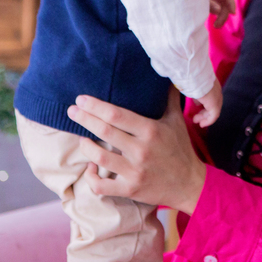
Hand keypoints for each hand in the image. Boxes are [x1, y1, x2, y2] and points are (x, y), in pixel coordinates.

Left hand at [68, 87, 207, 214]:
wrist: (190, 184)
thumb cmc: (181, 148)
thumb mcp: (176, 120)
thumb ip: (168, 97)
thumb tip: (166, 71)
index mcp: (151, 130)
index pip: (116, 114)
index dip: (95, 105)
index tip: (81, 98)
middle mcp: (141, 150)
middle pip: (104, 131)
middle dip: (84, 119)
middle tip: (71, 110)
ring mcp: (135, 172)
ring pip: (99, 157)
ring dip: (86, 146)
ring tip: (81, 138)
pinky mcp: (130, 190)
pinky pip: (101, 186)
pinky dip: (91, 177)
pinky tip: (90, 167)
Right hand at [192, 80, 222, 126]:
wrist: (193, 73)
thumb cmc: (190, 76)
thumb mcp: (193, 84)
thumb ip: (196, 92)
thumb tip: (197, 102)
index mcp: (212, 84)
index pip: (211, 97)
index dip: (204, 104)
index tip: (197, 108)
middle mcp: (217, 90)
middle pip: (213, 105)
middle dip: (204, 112)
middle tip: (196, 118)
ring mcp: (217, 97)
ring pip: (213, 110)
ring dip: (205, 117)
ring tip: (196, 121)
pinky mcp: (215, 103)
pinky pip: (214, 115)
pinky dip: (208, 121)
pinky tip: (202, 124)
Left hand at [207, 0, 235, 28]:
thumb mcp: (196, 0)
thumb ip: (208, 4)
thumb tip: (219, 10)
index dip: (231, 4)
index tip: (233, 14)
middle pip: (225, 3)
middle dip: (224, 15)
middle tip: (216, 26)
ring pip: (222, 7)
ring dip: (221, 17)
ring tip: (215, 26)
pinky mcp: (208, 3)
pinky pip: (217, 9)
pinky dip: (217, 15)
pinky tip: (214, 22)